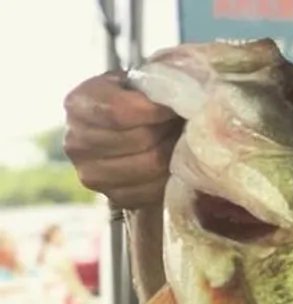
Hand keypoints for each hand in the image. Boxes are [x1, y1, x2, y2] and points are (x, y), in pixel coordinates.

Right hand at [63, 70, 181, 208]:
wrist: (132, 134)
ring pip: (150, 166)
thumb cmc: (138, 102)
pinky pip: (153, 190)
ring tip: (177, 140)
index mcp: (77, 105)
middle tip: (179, 123)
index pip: (119, 112)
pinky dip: (170, 176)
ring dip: (173, 153)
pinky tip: (172, 162)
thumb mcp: (139, 82)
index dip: (155, 110)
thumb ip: (153, 81)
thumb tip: (178, 90)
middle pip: (139, 140)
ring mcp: (92, 174)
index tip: (172, 106)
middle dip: (167, 130)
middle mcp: (75, 142)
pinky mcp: (114, 197)